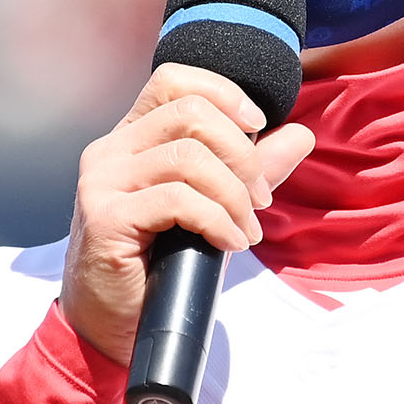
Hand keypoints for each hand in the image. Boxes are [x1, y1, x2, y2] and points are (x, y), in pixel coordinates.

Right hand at [59, 63, 313, 365]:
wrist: (113, 324)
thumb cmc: (160, 265)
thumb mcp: (213, 208)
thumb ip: (250, 170)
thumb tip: (300, 135)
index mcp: (131, 138)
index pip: (174, 80)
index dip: (223, 93)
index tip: (258, 126)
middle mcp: (109, 151)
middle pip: (190, 112)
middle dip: (242, 155)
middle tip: (260, 200)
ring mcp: (102, 182)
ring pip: (188, 156)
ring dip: (234, 195)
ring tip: (246, 230)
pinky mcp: (106, 218)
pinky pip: (178, 200)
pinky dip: (217, 220)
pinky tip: (229, 243)